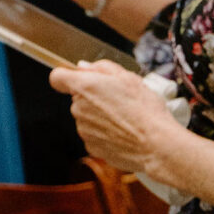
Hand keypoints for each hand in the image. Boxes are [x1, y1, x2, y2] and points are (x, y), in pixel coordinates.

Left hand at [51, 60, 182, 181]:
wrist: (156, 145)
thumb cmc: (145, 110)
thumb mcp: (128, 78)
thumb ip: (102, 68)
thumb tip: (84, 67)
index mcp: (85, 87)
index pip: (57, 77)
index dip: (67, 76)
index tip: (79, 79)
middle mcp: (79, 108)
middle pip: (77, 99)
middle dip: (93, 97)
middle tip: (118, 100)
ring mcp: (83, 129)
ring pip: (86, 117)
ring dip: (99, 116)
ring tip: (124, 118)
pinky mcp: (91, 147)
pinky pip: (93, 134)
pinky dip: (104, 133)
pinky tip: (123, 132)